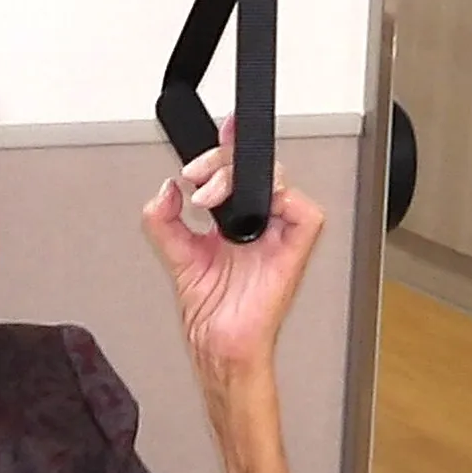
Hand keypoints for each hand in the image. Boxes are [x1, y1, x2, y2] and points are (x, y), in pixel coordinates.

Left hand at [142, 118, 323, 380]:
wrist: (218, 345)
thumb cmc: (210, 312)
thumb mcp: (175, 255)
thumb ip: (163, 220)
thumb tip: (167, 190)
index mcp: (234, 221)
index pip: (237, 172)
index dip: (231, 145)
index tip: (222, 127)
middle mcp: (258, 224)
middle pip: (255, 169)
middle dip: (222, 161)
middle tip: (196, 177)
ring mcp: (277, 236)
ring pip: (279, 182)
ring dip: (242, 179)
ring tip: (210, 196)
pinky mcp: (294, 252)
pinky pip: (307, 215)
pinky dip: (286, 202)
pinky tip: (253, 209)